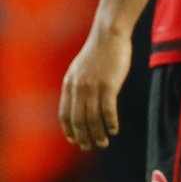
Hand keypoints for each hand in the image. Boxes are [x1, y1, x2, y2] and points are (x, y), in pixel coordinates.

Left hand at [59, 24, 132, 150]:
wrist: (109, 35)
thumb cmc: (99, 51)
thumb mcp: (81, 69)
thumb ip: (78, 85)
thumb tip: (80, 101)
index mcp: (69, 84)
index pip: (65, 114)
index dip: (69, 129)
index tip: (74, 140)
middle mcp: (78, 88)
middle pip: (78, 119)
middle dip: (83, 136)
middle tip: (89, 146)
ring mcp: (93, 87)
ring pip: (93, 118)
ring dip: (98, 134)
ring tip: (104, 142)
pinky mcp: (109, 85)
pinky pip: (108, 110)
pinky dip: (110, 123)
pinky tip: (114, 129)